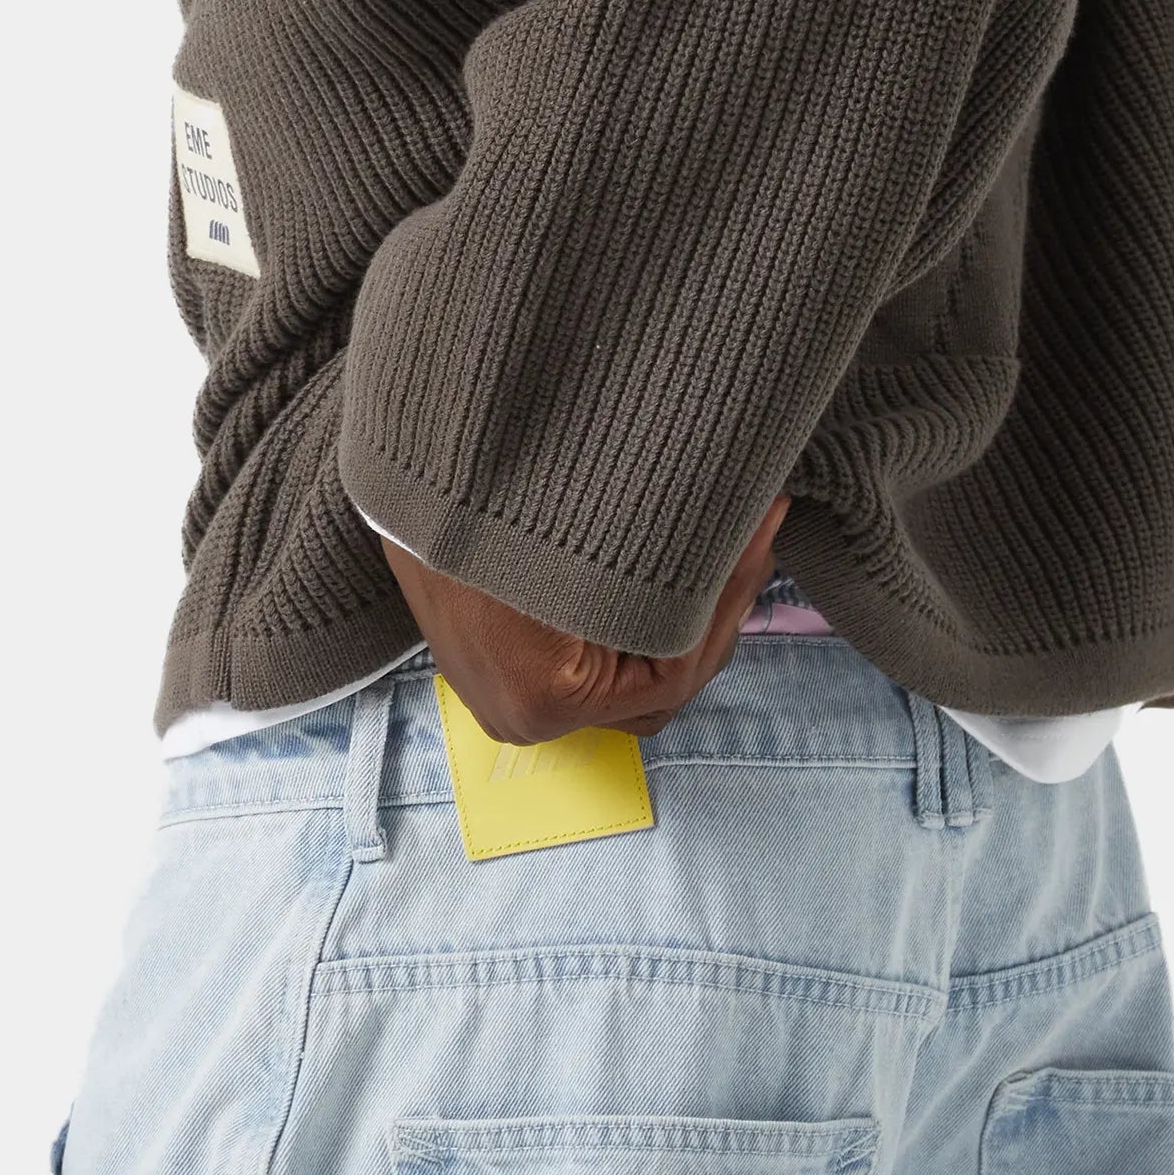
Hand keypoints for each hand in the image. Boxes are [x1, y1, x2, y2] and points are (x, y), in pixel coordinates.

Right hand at [380, 495, 792, 746]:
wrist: (408, 458)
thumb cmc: (501, 494)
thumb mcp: (601, 536)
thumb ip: (678, 562)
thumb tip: (757, 520)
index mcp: (546, 701)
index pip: (676, 670)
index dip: (729, 594)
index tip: (764, 519)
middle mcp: (522, 716)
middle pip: (655, 679)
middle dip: (712, 601)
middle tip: (756, 525)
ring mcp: (503, 690)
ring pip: (627, 664)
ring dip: (679, 600)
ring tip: (724, 528)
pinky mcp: (498, 654)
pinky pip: (589, 645)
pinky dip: (636, 599)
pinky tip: (671, 545)